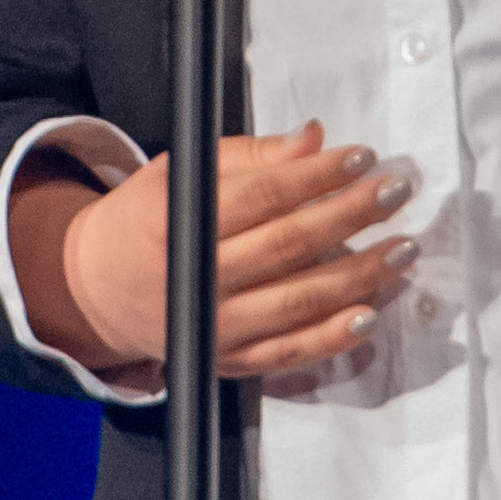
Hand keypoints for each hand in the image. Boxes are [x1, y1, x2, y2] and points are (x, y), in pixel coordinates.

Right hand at [15, 124, 409, 394]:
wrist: (97, 291)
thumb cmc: (146, 220)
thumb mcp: (180, 175)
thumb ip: (248, 158)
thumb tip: (313, 140)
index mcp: (178, 221)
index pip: (262, 196)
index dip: (317, 177)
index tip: (363, 157)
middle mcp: (196, 278)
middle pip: (288, 246)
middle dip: (350, 217)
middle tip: (397, 192)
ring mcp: (213, 326)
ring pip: (298, 302)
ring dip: (359, 277)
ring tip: (403, 249)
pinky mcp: (227, 360)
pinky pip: (289, 352)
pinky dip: (333, 338)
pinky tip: (371, 314)